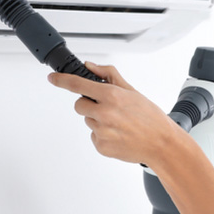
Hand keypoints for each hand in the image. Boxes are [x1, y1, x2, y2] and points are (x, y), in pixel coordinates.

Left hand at [47, 62, 182, 165]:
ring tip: (118, 124)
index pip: (78, 85)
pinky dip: (103, 135)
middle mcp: (104, 113)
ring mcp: (101, 131)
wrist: (161, 144)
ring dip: (98, 120)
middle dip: (89, 104)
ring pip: (87, 121)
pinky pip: (93, 136)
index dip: (62, 80)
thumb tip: (90, 66)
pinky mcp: (101, 146)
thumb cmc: (150, 117)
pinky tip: (118, 134)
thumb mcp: (131, 91)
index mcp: (111, 96)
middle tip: (107, 108)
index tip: (52, 78)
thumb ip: (108, 75)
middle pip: (79, 105)